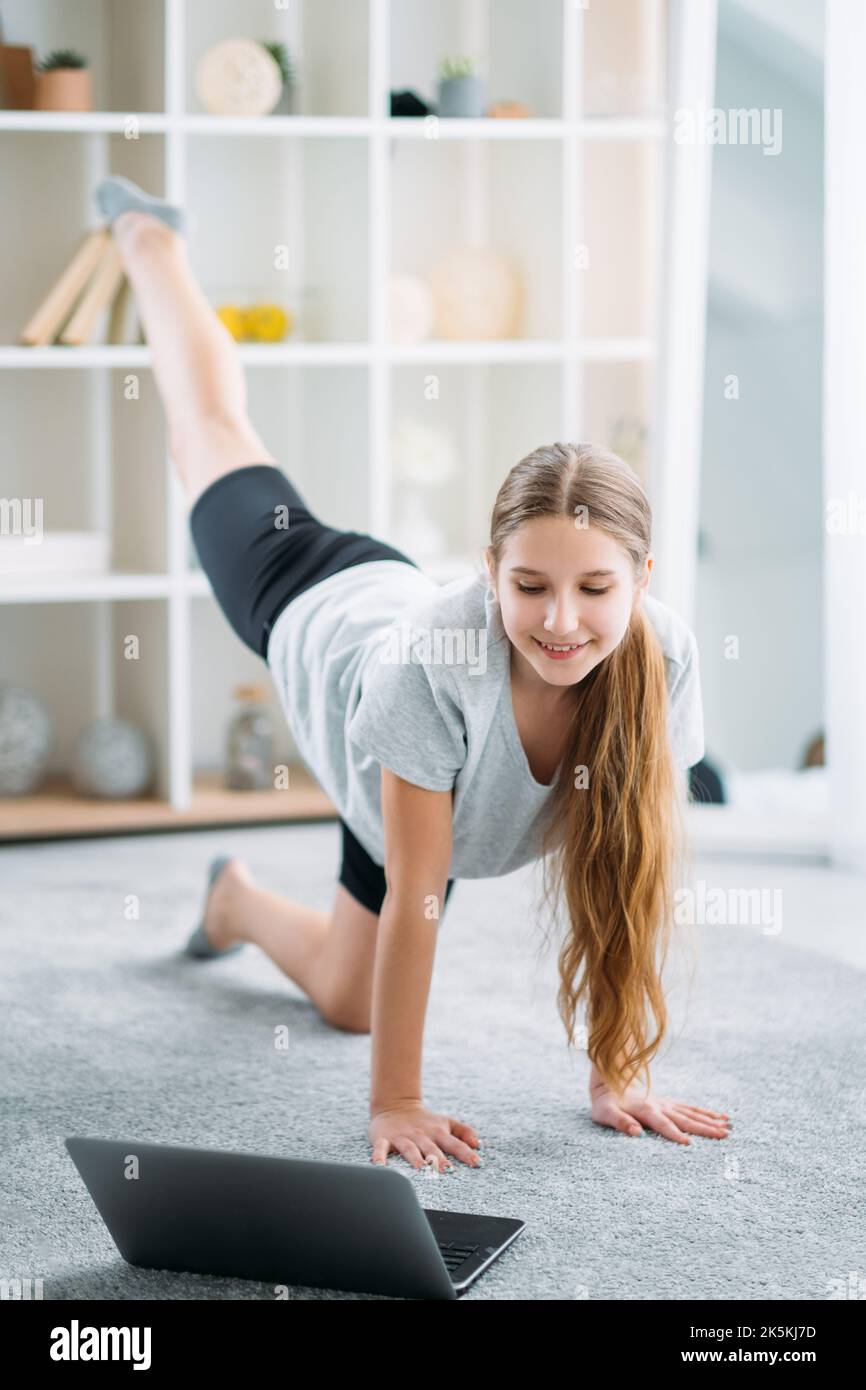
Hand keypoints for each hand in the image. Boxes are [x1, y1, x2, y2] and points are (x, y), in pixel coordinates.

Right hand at [369, 1102, 481, 1170]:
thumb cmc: (424, 1121)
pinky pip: (381, 1149)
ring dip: (415, 1158)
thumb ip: (463, 1132)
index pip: (453, 1142)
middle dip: (439, 1158)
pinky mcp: (384, 1139)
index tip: (476, 1162)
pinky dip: (379, 1157)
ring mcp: (402, 1137)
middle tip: (448, 1170)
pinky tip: (380, 1167)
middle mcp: (420, 1135)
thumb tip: (478, 1144)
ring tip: (421, 1168)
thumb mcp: (445, 1122)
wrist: (394, 1105)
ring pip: (409, 1148)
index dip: (465, 1152)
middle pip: (431, 1147)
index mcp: (436, 1132)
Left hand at [590, 1074, 730, 1144]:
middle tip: (724, 1135)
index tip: (689, 1145)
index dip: (674, 1135)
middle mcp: (659, 1106)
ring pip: (692, 1112)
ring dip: (710, 1120)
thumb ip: (620, 1122)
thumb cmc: (605, 1102)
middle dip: (705, 1128)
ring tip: (728, 1126)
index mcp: (645, 1110)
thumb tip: (637, 1134)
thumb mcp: (605, 1114)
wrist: (608, 1079)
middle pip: (685, 1119)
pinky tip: (718, 1116)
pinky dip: (705, 1112)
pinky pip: (690, 1107)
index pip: (663, 1125)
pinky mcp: (667, 1103)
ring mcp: (665, 1103)